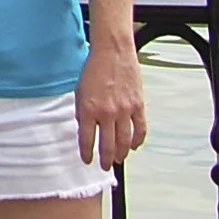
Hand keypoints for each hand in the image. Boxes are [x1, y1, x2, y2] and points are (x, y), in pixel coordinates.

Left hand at [76, 34, 146, 167]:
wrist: (112, 52)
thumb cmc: (94, 69)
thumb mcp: (79, 92)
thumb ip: (81, 112)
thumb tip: (85, 130)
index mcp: (88, 109)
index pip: (86, 139)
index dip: (86, 153)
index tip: (87, 160)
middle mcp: (106, 112)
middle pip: (107, 145)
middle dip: (105, 159)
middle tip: (104, 166)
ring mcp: (124, 110)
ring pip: (124, 141)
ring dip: (121, 153)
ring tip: (117, 159)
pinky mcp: (138, 106)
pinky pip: (140, 129)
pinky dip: (137, 141)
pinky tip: (134, 146)